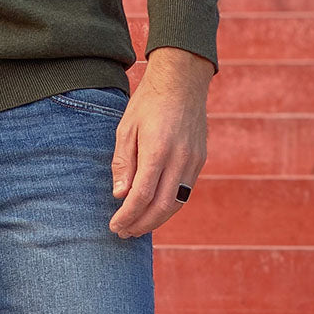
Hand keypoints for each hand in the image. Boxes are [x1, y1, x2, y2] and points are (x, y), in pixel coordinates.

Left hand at [109, 47, 213, 238]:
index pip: (142, 195)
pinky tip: (153, 211)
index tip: (114, 225)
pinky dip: (168, 208)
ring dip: (155, 221)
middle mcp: (180, 158)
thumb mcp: (126, 129)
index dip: (127, 216)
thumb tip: (120, 196)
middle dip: (141, 224)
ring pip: (176, 204)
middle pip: (161, 207)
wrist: (183, 80)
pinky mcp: (199, 161)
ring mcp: (193, 161)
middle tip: (124, 233)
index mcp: (158, 149)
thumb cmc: (149, 103)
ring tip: (137, 228)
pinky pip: (184, 193)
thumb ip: (123, 164)